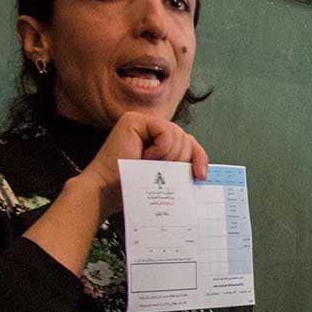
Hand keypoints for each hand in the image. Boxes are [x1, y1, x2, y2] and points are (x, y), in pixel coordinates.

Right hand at [70, 111, 210, 214]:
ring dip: (168, 157)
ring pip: (178, 135)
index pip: (189, 142)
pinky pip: (166, 133)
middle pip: (186, 138)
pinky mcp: (134, 120)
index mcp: (158, 139)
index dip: (199, 157)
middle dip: (180, 160)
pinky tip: (143, 157)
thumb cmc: (132, 187)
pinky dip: (160, 150)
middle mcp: (150, 127)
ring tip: (149, 166)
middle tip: (162, 173)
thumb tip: (204, 171)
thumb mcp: (167, 175)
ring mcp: (142, 121)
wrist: (108, 191)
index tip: (200, 176)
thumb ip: (181, 165)